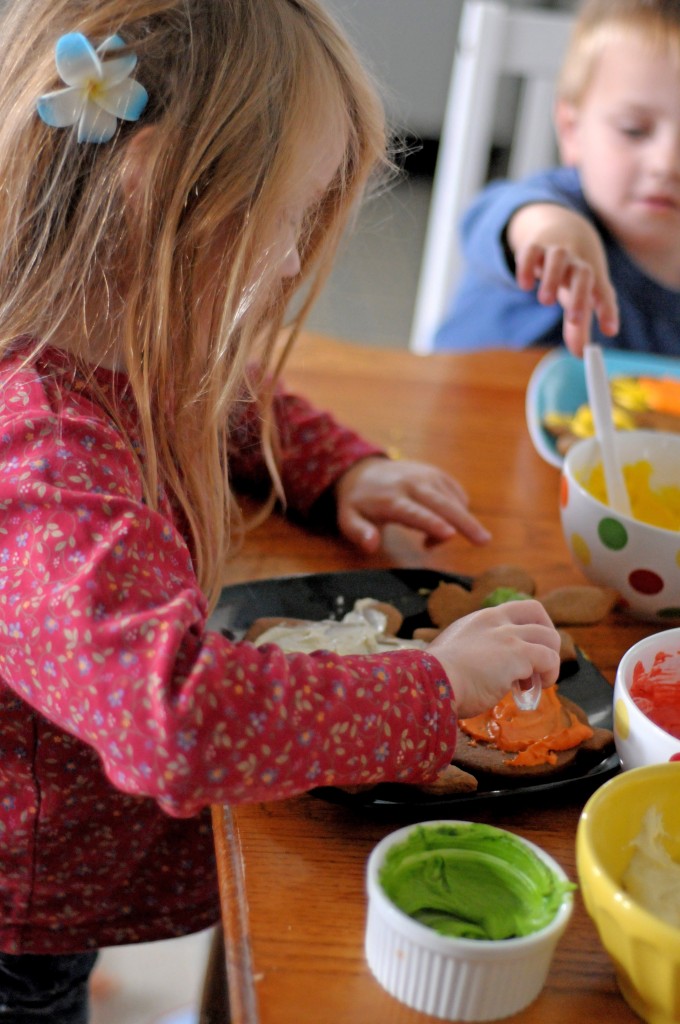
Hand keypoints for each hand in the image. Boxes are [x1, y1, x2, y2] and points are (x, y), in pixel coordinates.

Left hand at [334, 457, 491, 553]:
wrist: (364, 469)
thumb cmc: (359, 503)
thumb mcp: (348, 520)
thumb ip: (359, 533)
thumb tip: (371, 545)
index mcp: (391, 499)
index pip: (414, 512)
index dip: (431, 524)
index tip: (448, 534)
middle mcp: (413, 484)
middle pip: (444, 504)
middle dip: (465, 522)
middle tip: (484, 541)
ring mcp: (428, 476)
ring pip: (454, 502)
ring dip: (455, 525)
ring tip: (429, 543)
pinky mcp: (438, 474)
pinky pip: (458, 495)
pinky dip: (457, 512)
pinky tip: (440, 523)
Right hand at [427, 600, 560, 718]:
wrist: (431, 682)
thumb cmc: (434, 677)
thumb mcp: (452, 653)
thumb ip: (470, 654)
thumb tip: (476, 671)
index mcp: (478, 620)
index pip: (512, 610)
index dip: (525, 627)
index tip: (522, 652)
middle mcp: (495, 621)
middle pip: (536, 610)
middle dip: (545, 634)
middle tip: (540, 661)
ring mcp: (508, 635)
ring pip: (549, 636)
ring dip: (550, 659)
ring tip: (540, 681)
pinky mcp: (518, 654)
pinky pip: (549, 659)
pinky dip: (550, 674)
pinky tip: (536, 689)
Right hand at [508, 204, 618, 355]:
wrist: (561, 226)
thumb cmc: (572, 271)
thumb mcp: (576, 297)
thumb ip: (579, 326)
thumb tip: (581, 355)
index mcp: (592, 276)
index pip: (604, 292)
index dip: (608, 310)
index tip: (610, 331)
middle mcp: (577, 262)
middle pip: (583, 274)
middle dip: (580, 296)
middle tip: (575, 320)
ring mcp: (556, 251)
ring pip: (558, 258)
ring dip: (552, 278)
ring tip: (544, 301)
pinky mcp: (534, 245)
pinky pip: (531, 252)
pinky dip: (526, 266)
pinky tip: (524, 284)